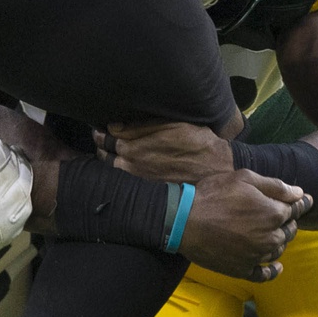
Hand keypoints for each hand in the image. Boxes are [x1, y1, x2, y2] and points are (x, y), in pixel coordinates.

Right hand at [0, 134, 33, 269]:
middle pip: (11, 168)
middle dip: (11, 156)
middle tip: (7, 154)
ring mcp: (1, 218)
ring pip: (23, 184)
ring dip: (22, 170)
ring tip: (15, 166)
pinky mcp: (12, 229)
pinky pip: (27, 202)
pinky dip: (24, 190)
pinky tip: (16, 185)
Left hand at [107, 120, 234, 182]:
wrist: (217, 170)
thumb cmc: (197, 144)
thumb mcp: (172, 125)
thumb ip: (140, 126)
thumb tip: (113, 126)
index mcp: (134, 147)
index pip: (106, 137)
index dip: (102, 132)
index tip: (101, 129)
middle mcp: (132, 166)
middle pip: (104, 155)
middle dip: (100, 146)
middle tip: (101, 139)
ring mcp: (138, 181)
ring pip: (111, 170)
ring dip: (107, 161)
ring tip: (109, 154)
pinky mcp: (146, 191)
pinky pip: (124, 182)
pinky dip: (118, 174)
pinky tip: (123, 169)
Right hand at [178, 170, 307, 281]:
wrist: (184, 221)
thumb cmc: (214, 194)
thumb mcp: (245, 179)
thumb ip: (275, 186)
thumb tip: (300, 193)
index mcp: (273, 214)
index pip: (296, 209)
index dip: (302, 203)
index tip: (306, 201)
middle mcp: (270, 238)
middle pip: (289, 231)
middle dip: (289, 221)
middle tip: (284, 215)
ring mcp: (257, 256)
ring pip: (278, 250)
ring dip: (280, 241)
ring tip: (275, 234)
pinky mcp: (242, 269)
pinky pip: (264, 274)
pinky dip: (273, 271)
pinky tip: (277, 267)